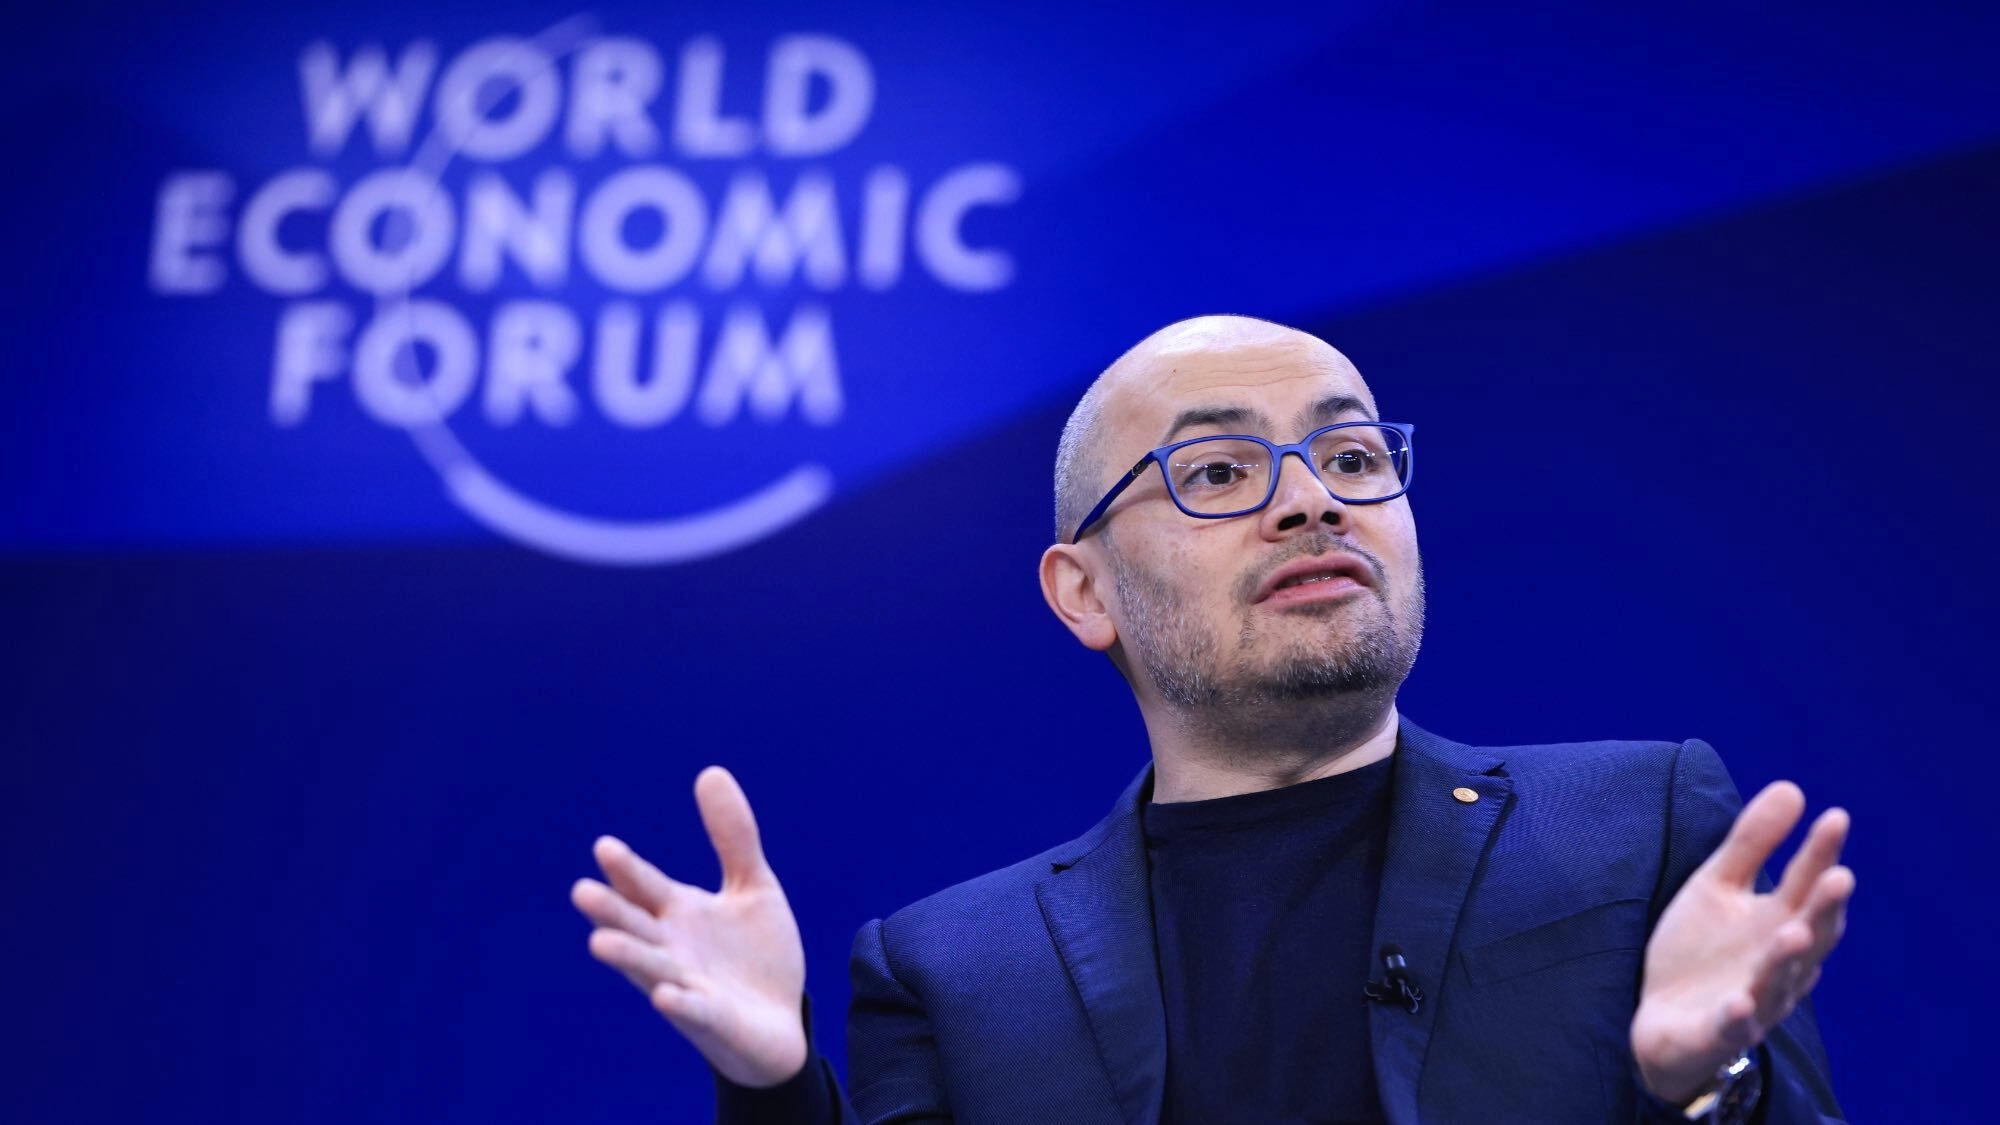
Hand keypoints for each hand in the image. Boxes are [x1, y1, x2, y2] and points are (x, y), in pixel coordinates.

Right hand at [571, 766, 808, 1087]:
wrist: (783, 1020)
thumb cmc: (756, 955)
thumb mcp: (752, 886)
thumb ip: (733, 836)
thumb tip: (710, 771)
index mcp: (678, 913)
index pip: (645, 887)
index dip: (628, 870)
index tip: (605, 848)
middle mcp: (672, 949)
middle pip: (636, 927)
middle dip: (611, 912)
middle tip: (583, 892)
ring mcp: (687, 987)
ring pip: (651, 970)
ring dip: (629, 958)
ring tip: (600, 944)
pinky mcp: (711, 1022)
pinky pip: (692, 1012)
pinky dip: (680, 1004)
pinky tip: (665, 994)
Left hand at [1631, 781, 1853, 1103]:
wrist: (1662, 1023)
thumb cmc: (1701, 952)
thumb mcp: (1717, 887)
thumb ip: (1753, 843)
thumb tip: (1793, 787)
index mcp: (1779, 924)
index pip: (1807, 886)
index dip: (1821, 855)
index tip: (1835, 817)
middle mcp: (1778, 965)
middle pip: (1809, 936)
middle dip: (1823, 909)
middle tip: (1838, 875)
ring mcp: (1754, 1002)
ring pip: (1777, 983)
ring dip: (1786, 960)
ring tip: (1793, 931)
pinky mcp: (1720, 1034)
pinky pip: (1733, 1028)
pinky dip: (1739, 1018)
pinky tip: (1739, 1003)